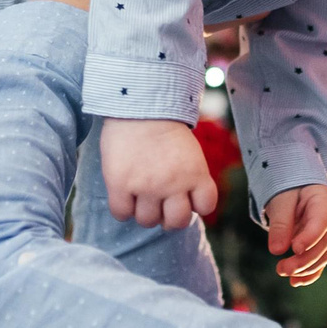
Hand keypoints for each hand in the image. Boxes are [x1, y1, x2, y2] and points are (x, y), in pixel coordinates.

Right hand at [100, 117, 217, 229]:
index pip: (205, 206)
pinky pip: (121, 213)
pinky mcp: (120, 184)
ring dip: (143, 212)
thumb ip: (189, 177)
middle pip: (176, 222)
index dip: (194, 205)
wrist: (136, 104)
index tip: (184, 197)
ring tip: (139, 196)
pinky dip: (122, 209)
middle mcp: (174, 184)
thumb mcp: (189, 152)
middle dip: (168, 218)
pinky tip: (123, 194)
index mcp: (195, 174)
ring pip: (147, 221)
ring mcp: (146, 186)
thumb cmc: (162, 127)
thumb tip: (182, 203)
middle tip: (160, 206)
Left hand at [263, 185, 326, 286]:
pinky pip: (318, 261)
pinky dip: (309, 273)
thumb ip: (280, 223)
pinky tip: (295, 282)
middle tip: (281, 268)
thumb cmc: (289, 187)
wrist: (295, 185)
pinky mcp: (318, 244)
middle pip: (322, 244)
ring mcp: (326, 233)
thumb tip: (276, 251)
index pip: (321, 222)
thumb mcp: (281, 200)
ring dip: (305, 269)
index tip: (295, 249)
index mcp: (323, 201)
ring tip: (282, 272)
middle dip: (303, 260)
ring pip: (322, 256)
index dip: (311, 237)